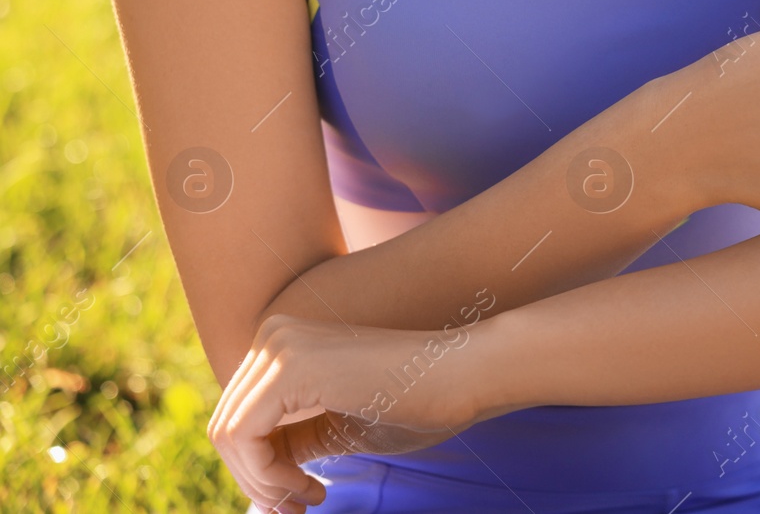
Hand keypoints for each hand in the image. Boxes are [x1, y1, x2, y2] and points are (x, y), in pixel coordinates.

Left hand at [208, 314, 482, 511]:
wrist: (463, 376)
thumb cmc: (415, 403)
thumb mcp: (336, 429)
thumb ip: (291, 441)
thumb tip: (252, 474)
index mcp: (283, 342)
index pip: (238, 417)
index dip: (258, 471)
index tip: (300, 499)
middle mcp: (274, 333)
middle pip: (225, 427)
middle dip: (256, 481)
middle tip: (298, 510)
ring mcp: (280, 345)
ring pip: (227, 435)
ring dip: (262, 482)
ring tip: (307, 500)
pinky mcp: (290, 367)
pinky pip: (242, 436)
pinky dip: (267, 475)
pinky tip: (310, 487)